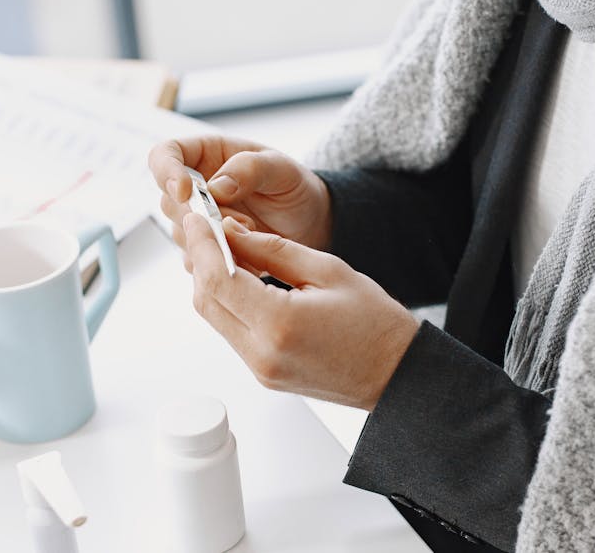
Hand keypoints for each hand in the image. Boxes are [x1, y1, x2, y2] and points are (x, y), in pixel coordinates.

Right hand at [148, 136, 331, 251]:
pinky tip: (248, 255)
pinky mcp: (206, 249)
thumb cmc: (293, 186)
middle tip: (244, 223)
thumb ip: (249, 169)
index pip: (164, 156)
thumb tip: (214, 187)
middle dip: (203, 217)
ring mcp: (198, 221)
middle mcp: (194, 188)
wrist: (307, 222)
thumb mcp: (281, 169)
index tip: (185, 191)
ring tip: (253, 236)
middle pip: (169, 202)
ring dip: (216, 240)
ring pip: (183, 234)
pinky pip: (198, 260)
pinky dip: (221, 261)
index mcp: (205, 155)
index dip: (166, 172)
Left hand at [182, 213, 418, 410]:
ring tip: (226, 249)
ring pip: (214, 317)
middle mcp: (262, 353)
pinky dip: (229, 302)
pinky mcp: (263, 375)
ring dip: (212, 281)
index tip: (197, 218)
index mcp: (280, 324)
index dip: (201, 244)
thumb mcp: (328, 270)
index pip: (217, 279)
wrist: (397, 375)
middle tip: (206, 229)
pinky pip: (232, 332)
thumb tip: (230, 231)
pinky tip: (241, 279)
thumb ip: (273, 249)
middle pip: (205, 300)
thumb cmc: (376, 323)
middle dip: (200, 260)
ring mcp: (260, 369)